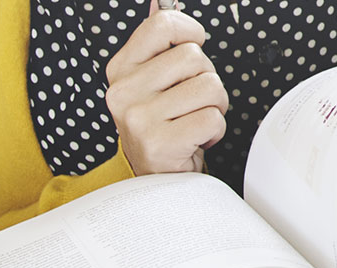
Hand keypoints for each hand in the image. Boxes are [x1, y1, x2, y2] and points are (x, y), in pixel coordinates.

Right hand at [106, 10, 227, 174]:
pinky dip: (215, 130)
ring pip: (210, 86)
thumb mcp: (151, 83)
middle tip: (192, 101)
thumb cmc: (160, 128)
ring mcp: (139, 118)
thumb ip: (156, 44)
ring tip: (194, 119)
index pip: (162, 25)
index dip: (190, 31)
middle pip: (195, 56)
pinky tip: (196, 138)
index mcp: (121, 70)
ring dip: (215, 106)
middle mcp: (125, 92)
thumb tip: (160, 3)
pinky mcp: (160, 142)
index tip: (193, 45)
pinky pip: (212, 118)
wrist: (155, 181)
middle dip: (207, 79)